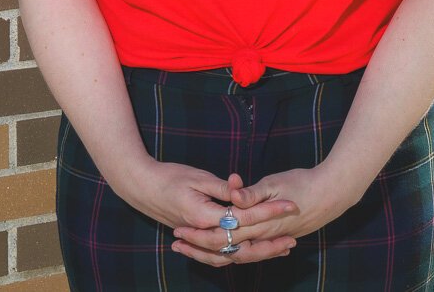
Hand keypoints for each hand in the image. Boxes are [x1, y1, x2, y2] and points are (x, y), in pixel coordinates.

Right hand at [112, 163, 299, 265]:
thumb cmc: (168, 177)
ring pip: (231, 256)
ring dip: (256, 254)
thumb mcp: (198, 177)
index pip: (244, 218)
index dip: (268, 211)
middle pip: (241, 245)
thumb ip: (223, 188)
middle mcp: (203, 232)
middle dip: (268, 244)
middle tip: (292, 241)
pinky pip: (220, 255)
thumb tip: (244, 190)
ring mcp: (199, 238)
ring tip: (279, 251)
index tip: (289, 205)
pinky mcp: (198, 238)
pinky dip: (239, 256)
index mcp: (204, 216)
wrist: (141, 186)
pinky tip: (253, 253)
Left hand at [174, 166, 364, 259]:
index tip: (179, 230)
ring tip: (189, 249)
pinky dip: (230, 255)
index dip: (199, 234)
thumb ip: (252, 192)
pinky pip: (247, 254)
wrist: (332, 194)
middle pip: (224, 250)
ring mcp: (268, 241)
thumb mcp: (276, 182)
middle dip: (198, 247)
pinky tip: (221, 252)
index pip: (223, 235)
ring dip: (210, 253)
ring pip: (234, 256)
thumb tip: (232, 195)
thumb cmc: (303, 184)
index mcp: (259, 223)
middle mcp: (262, 237)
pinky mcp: (272, 240)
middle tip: (176, 242)